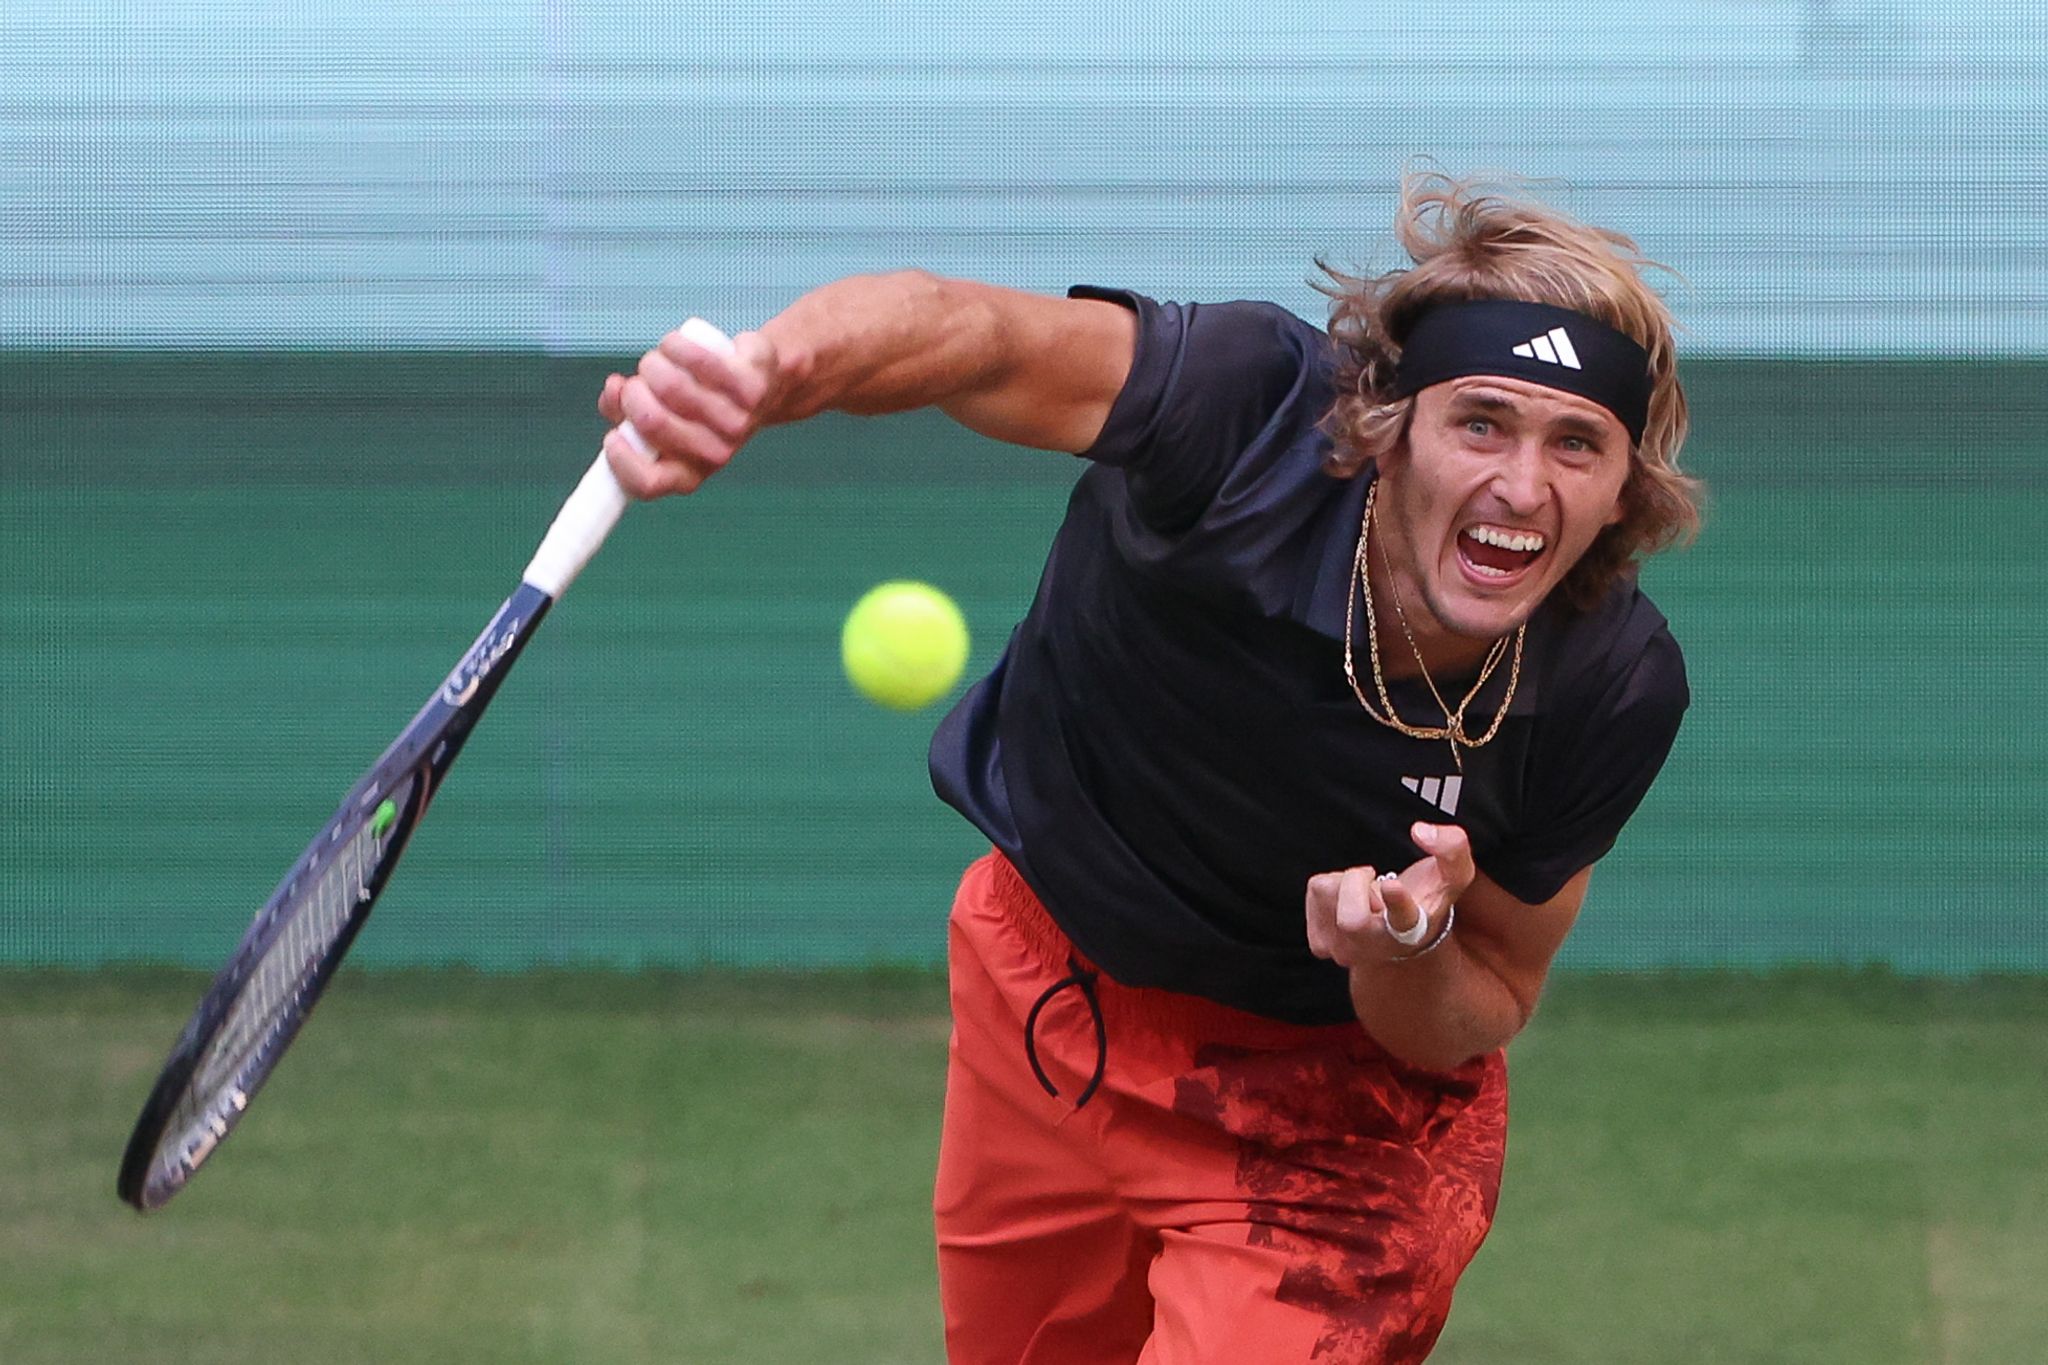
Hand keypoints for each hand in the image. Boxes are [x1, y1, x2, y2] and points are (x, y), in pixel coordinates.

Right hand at [598, 327, 779, 498]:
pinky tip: (675, 344)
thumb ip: (623, 410)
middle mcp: (716, 454)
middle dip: (632, 394)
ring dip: (653, 364)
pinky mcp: (751, 388)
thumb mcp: (659, 415)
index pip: (648, 483)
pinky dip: (676, 345)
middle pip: (653, 422)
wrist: (757, 383)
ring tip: (658, 360)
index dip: (621, 459)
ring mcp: (737, 423)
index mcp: (689, 472)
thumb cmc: (698, 403)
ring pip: (672, 386)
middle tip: (638, 382)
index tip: (612, 435)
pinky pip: (699, 360)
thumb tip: (615, 390)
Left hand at [1304, 822, 1476, 967]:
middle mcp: (1377, 946)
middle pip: (1351, 917)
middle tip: (1373, 878)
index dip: (1396, 902)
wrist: (1403, 934)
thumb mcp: (1453, 873)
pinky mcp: (1321, 943)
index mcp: (1412, 929)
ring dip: (1345, 881)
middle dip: (1356, 881)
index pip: (1404, 919)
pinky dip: (1329, 888)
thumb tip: (1421, 831)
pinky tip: (1348, 901)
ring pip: (1327, 892)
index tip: (1391, 885)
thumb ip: (1452, 847)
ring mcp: (1345, 949)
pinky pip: (1314, 894)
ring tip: (1365, 893)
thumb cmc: (1428, 899)